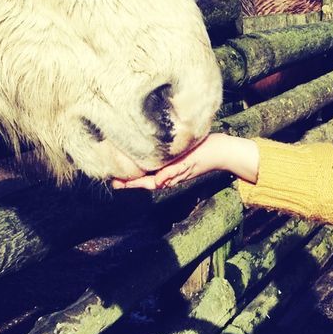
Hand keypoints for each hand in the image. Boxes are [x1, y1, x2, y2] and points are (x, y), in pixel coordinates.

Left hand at [110, 132, 258, 190]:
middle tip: (110, 176)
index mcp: (170, 176)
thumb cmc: (205, 154)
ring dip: (136, 172)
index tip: (114, 182)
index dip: (129, 183)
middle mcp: (169, 174)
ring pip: (149, 173)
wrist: (222, 150)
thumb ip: (173, 171)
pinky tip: (140, 158)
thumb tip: (157, 182)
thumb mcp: (188, 162)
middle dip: (129, 179)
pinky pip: (156, 166)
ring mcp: (172, 169)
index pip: (145, 183)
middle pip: (144, 180)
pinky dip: (145, 164)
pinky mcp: (175, 161)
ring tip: (121, 168)